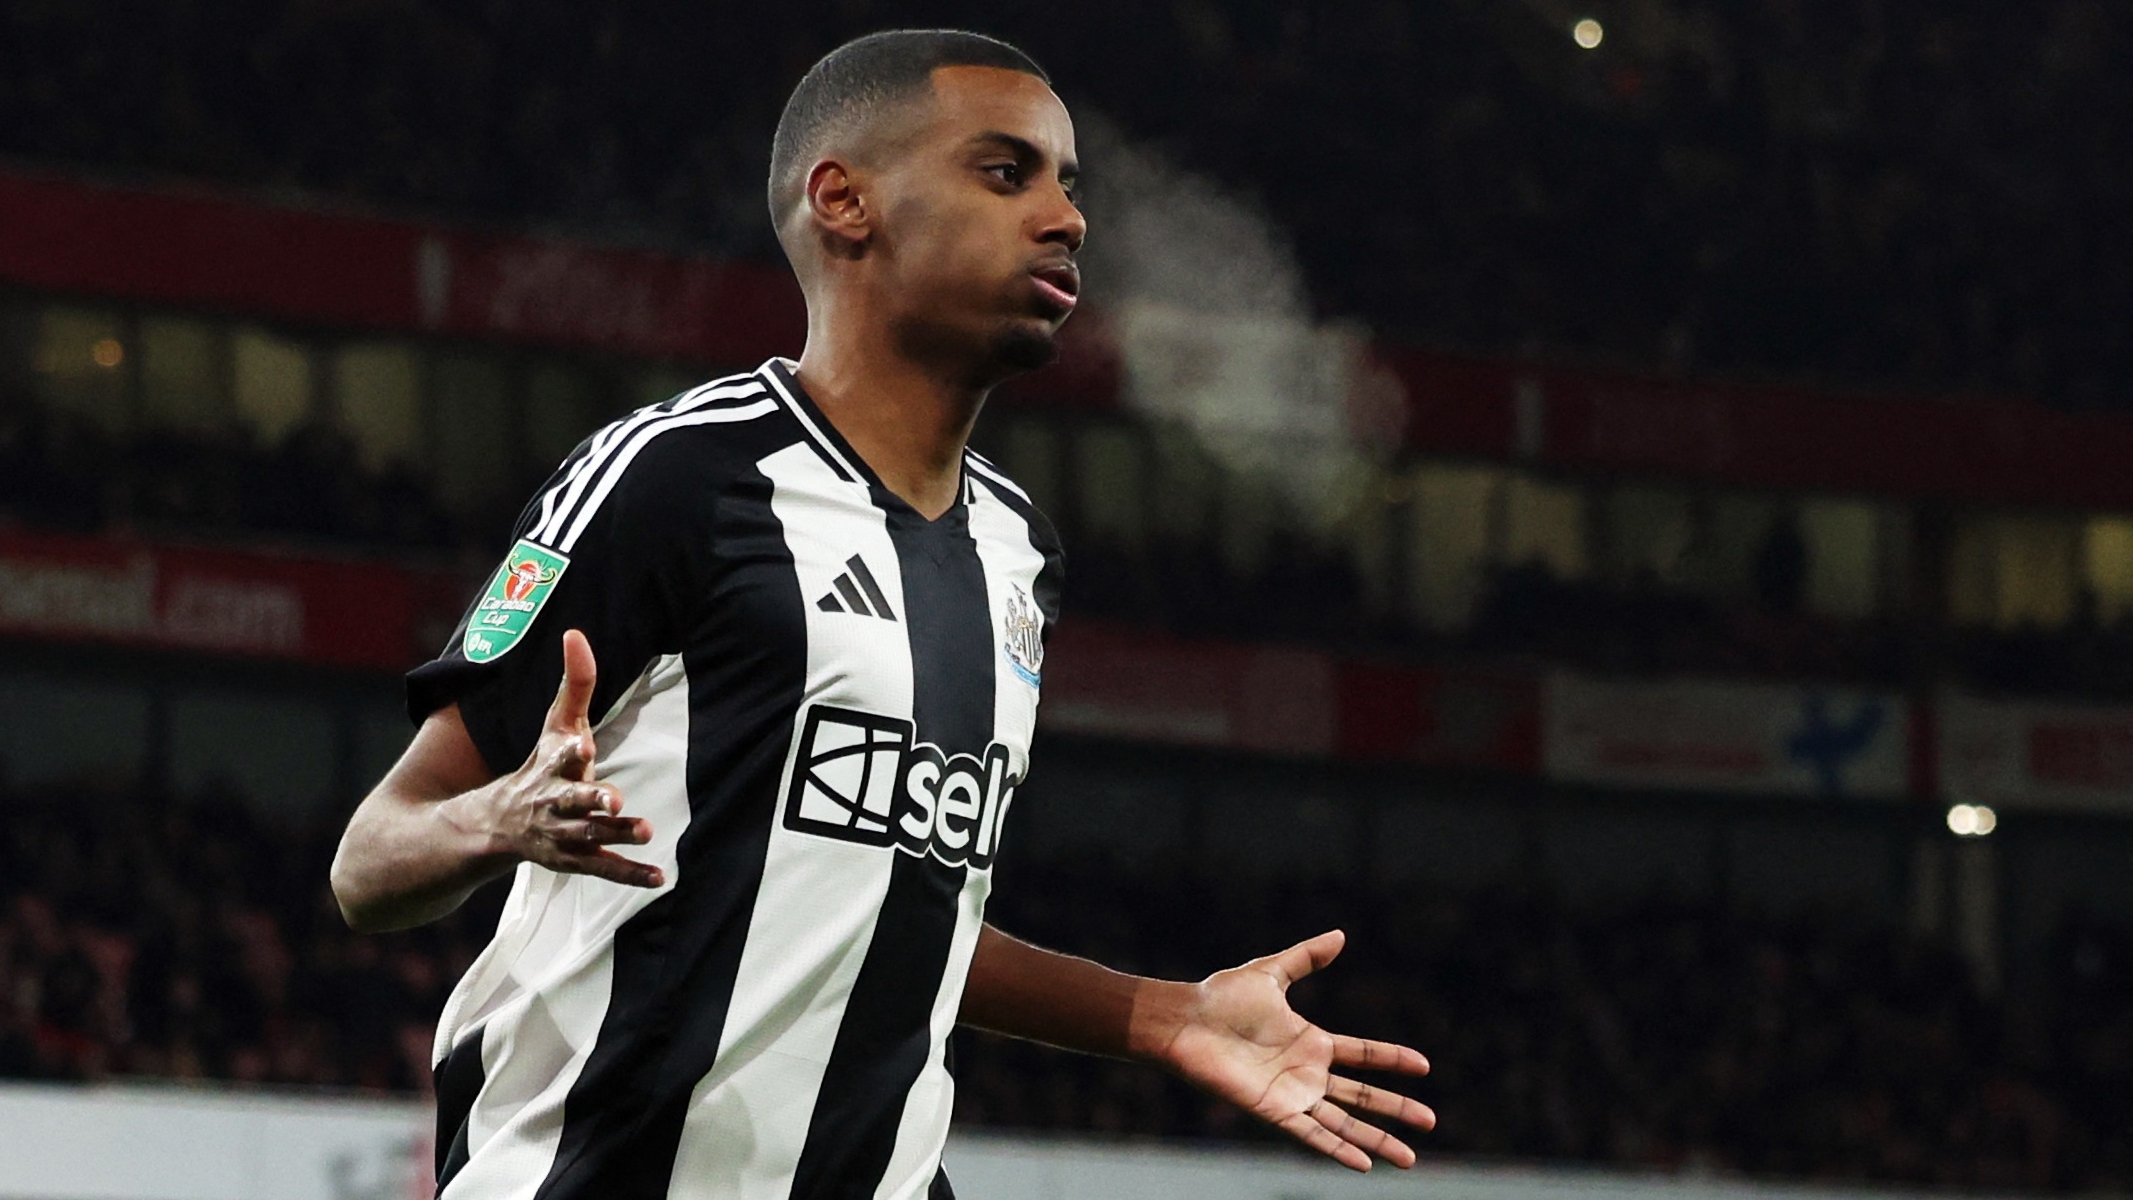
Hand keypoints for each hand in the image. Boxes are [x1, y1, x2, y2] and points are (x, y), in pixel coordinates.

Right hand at [479, 629, 662, 887]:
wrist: (496, 824)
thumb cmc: (542, 765)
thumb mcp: (556, 725)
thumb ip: (574, 683)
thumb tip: (575, 633)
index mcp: (552, 766)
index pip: (560, 755)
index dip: (572, 750)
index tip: (584, 745)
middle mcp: (555, 801)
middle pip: (572, 800)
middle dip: (591, 798)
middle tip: (614, 799)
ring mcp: (563, 834)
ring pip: (588, 836)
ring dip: (616, 834)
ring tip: (646, 831)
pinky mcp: (575, 860)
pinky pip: (602, 869)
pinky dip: (629, 875)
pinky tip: (657, 878)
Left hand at [1161, 929, 1433, 1170]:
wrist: (1186, 1021)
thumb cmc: (1220, 998)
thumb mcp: (1271, 972)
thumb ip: (1306, 958)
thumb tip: (1340, 935)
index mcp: (1310, 1042)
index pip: (1362, 1055)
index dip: (1392, 1059)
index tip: (1424, 1065)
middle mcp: (1306, 1073)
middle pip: (1362, 1095)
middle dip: (1397, 1109)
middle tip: (1432, 1121)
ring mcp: (1292, 1095)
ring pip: (1344, 1122)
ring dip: (1376, 1140)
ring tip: (1409, 1159)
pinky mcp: (1273, 1111)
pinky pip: (1312, 1135)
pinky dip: (1338, 1149)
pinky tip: (1364, 1164)